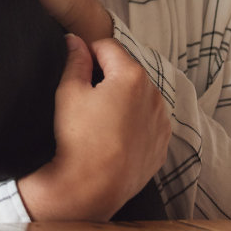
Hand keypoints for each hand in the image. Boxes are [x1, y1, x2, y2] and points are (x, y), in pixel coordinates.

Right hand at [17, 33, 171, 220]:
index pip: (108, 46)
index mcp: (132, 76)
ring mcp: (161, 120)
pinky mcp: (161, 143)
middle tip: (86, 98)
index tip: (77, 68)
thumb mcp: (69, 93)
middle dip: (108, 77)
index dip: (88, 53)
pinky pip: (148, 122)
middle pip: (127, 71)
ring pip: (139, 96)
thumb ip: (75, 61)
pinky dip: (134, 122)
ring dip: (123, 99)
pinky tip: (113, 137)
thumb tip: (75, 42)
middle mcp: (154, 94)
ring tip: (100, 121)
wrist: (90, 188)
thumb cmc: (78, 140)